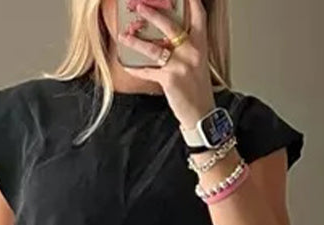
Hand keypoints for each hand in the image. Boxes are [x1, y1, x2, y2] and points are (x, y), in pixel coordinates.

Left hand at [118, 0, 214, 130]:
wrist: (201, 114)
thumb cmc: (197, 89)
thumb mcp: (197, 63)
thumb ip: (186, 47)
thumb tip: (166, 37)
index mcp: (200, 45)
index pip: (199, 16)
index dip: (192, 1)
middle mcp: (192, 51)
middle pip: (170, 26)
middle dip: (152, 14)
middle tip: (139, 7)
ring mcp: (181, 65)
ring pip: (154, 48)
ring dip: (135, 42)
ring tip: (123, 36)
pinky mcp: (170, 79)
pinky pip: (147, 71)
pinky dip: (135, 69)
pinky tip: (126, 65)